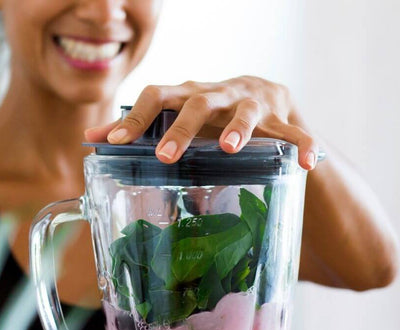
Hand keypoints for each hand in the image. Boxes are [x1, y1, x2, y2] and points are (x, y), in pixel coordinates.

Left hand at [84, 76, 318, 168]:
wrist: (263, 96)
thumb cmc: (208, 114)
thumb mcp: (175, 116)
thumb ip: (138, 128)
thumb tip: (90, 138)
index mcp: (187, 95)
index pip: (156, 97)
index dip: (135, 118)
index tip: (115, 143)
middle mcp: (217, 95)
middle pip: (197, 103)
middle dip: (181, 128)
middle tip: (167, 156)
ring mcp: (252, 103)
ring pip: (246, 111)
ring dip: (239, 128)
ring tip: (230, 149)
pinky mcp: (282, 117)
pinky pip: (295, 132)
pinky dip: (303, 145)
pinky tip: (309, 164)